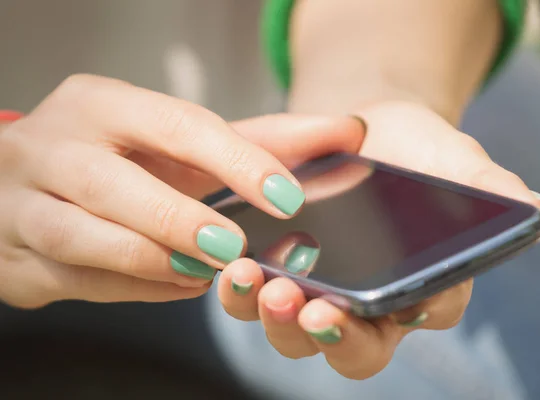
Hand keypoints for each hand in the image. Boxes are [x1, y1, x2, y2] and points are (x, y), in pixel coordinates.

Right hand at [0, 74, 355, 307]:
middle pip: (113, 185)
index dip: (235, 160)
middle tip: (236, 249)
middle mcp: (51, 147)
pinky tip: (176, 284)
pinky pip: (75, 281)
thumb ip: (264, 139)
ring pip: (81, 239)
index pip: (174, 125)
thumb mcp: (182, 140)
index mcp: (100, 105)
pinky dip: (132, 288)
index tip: (286, 195)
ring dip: (151, 262)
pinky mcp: (14, 259)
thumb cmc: (122, 157)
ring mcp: (21, 204)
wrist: (27, 180)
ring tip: (206, 273)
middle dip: (179, 221)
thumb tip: (348, 133)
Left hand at [217, 101, 539, 379]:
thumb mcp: (455, 160)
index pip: (418, 321)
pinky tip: (232, 264)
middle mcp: (372, 305)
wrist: (362, 132)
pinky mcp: (279, 272)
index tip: (366, 312)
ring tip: (257, 280)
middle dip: (327, 333)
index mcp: (423, 288)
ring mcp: (321, 292)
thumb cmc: (417, 151)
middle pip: (351, 345)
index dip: (392, 324)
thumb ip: (487, 187)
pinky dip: (241, 288)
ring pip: (295, 331)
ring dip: (274, 316)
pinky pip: (256, 295)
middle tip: (307, 308)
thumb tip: (537, 210)